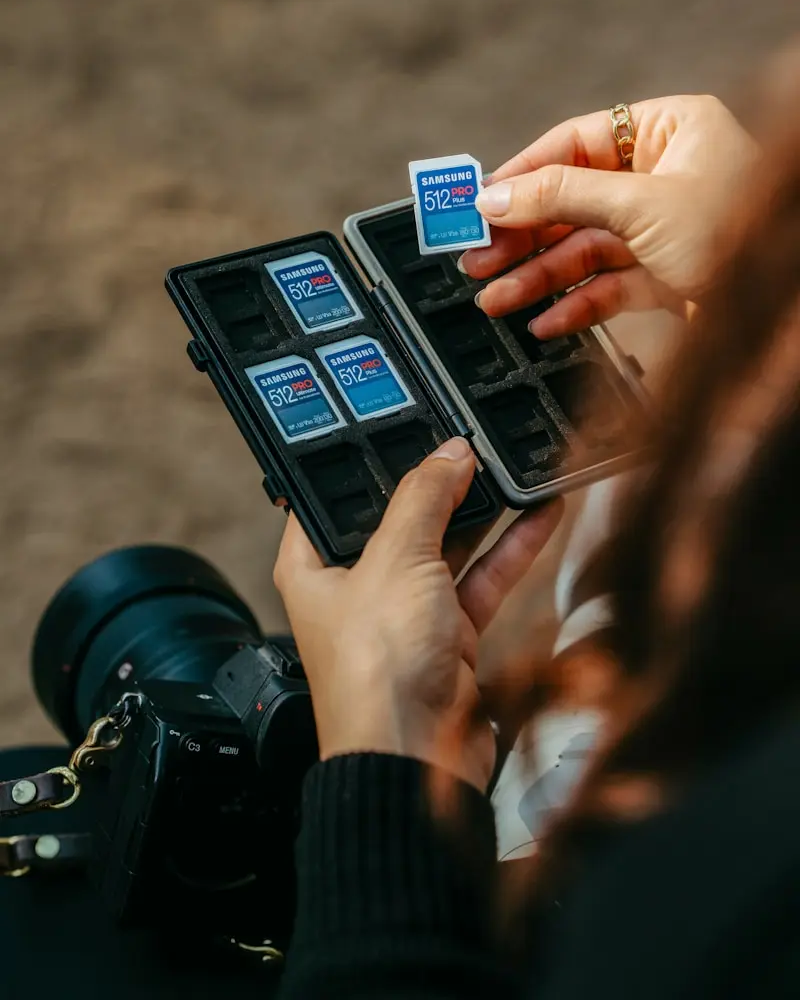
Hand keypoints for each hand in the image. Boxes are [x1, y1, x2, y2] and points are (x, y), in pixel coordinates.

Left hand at [273, 438, 562, 791]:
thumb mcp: (397, 561)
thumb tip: (448, 453)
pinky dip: (510, 550)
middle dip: (437, 482)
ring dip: (483, 512)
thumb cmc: (375, 672)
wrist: (415, 760)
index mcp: (314, 563)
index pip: (335, 496)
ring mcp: (406, 610)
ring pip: (449, 545)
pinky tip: (539, 513)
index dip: (367, 461)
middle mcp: (356, 585)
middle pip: (400, 516)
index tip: (404, 424)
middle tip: (472, 441)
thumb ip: (425, 499)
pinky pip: (482, 579)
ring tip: (513, 465)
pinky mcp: (449, 634)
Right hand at [460, 95, 758, 337]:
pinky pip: (608, 286)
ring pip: (585, 249)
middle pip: (573, 201)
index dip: (522, 175)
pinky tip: (544, 321)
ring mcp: (665, 227)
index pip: (575, 143)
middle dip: (523, 236)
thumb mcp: (640, 204)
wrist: (788, 305)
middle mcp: (664, 174)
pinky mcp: (668, 275)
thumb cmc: (741, 233)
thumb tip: (494, 198)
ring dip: (537, 277)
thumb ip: (560, 197)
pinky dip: (575, 305)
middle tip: (475, 258)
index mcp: (668, 130)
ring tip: (493, 298)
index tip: (478, 204)